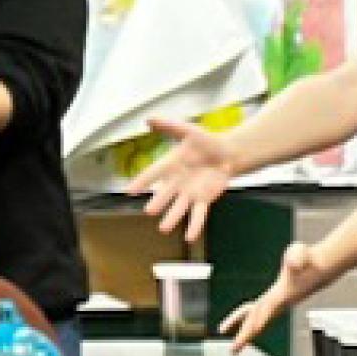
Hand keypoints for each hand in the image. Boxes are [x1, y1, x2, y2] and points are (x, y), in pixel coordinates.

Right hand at [124, 117, 237, 241]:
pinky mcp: (203, 200)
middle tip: (148, 211)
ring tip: (163, 228)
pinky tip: (189, 236)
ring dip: (172, 218)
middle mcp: (176, 182)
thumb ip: (169, 126)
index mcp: (170, 165)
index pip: (153, 174)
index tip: (129, 190)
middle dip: (158, 202)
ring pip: (179, 208)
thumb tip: (148, 119)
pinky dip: (194, 226)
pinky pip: (198, 215)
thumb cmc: (205, 141)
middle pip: (165, 194)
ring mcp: (189, 193)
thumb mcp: (188, 130)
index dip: (141, 182)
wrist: (227, 153)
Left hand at [220, 241, 324, 350]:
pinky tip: (240, 326)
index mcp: (284, 292)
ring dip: (246, 332)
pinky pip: (259, 313)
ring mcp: (278, 302)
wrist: (320, 265)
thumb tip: (294, 264)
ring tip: (234, 346)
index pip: (269, 307)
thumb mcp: (301, 252)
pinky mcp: (276, 300)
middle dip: (247, 334)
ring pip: (258, 319)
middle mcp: (280, 301)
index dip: (261, 318)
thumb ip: (296, 257)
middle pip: (260, 320)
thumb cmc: (309, 258)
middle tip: (234, 350)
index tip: (252, 331)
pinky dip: (248, 320)